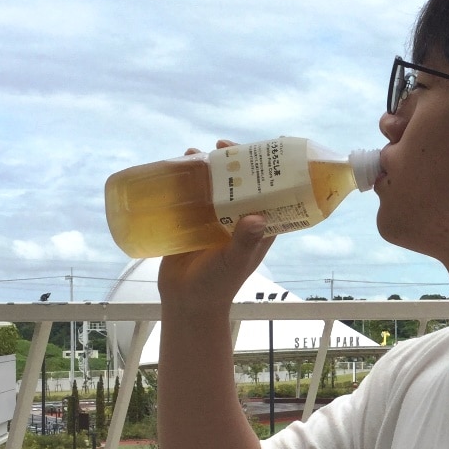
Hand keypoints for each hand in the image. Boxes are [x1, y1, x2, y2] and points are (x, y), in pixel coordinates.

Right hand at [157, 144, 275, 313]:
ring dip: (208, 168)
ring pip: (215, 186)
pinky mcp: (193, 223)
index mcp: (259, 228)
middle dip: (233, 163)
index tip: (262, 151)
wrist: (185, 302)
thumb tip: (257, 217)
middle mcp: (239, 219)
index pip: (272, 194)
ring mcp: (215, 220)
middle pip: (241, 184)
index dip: (270, 173)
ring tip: (195, 152)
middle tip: (221, 146)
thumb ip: (245, 241)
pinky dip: (186, 181)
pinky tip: (176, 167)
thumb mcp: (234, 262)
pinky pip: (191, 196)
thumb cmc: (217, 285)